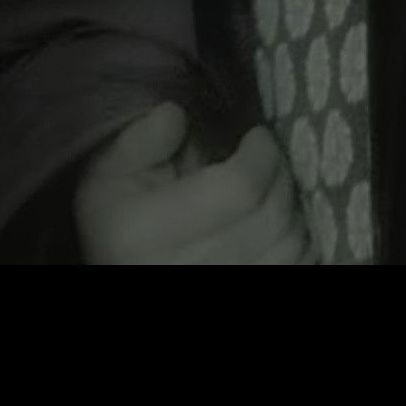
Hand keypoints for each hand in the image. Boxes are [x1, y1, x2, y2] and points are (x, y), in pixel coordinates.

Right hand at [73, 101, 302, 264]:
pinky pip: (297, 264)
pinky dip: (296, 242)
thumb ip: (138, 142)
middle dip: (280, 177)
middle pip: (271, 215)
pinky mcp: (249, 291)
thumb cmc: (119, 218)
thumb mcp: (108, 175)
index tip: (258, 137)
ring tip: (272, 192)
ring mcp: (221, 286)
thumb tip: (174, 114)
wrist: (124, 263)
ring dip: (291, 210)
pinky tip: (277, 228)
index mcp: (147, 232)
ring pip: (290, 244)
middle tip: (269, 160)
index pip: (238, 188)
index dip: (261, 155)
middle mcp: (184, 269)